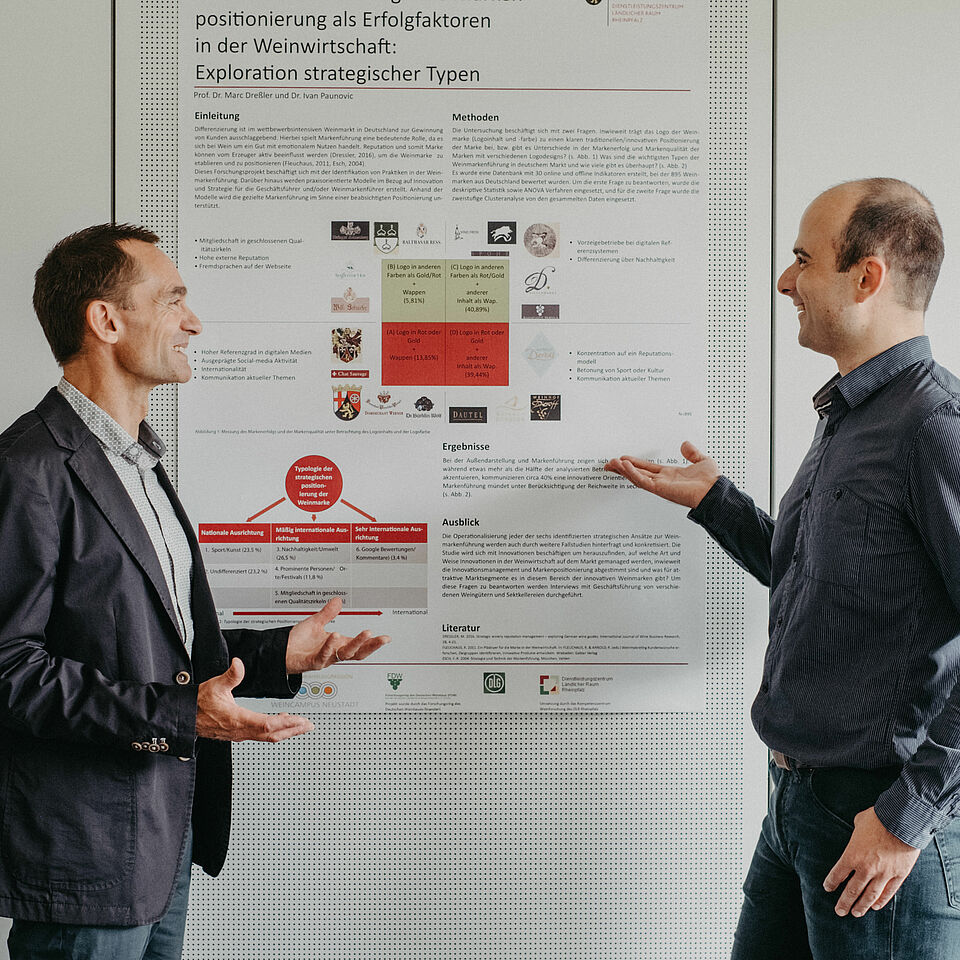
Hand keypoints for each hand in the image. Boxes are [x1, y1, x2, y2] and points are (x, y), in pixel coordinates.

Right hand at [196, 658, 314, 741]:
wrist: (184, 716)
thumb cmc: (198, 703)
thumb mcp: (215, 685)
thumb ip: (231, 675)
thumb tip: (238, 663)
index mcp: (237, 719)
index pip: (268, 725)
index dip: (286, 724)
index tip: (301, 720)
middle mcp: (240, 730)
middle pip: (272, 735)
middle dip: (292, 730)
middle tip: (308, 726)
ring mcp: (239, 734)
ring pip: (267, 737)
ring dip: (286, 732)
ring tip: (299, 727)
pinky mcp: (237, 734)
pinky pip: (260, 735)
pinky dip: (274, 731)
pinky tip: (279, 724)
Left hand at [285, 596, 390, 673]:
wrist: (279, 651)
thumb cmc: (297, 642)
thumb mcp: (315, 623)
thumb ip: (328, 613)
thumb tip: (338, 601)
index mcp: (338, 645)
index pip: (360, 646)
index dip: (373, 643)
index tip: (386, 638)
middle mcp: (333, 653)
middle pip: (357, 653)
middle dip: (371, 646)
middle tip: (382, 638)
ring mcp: (324, 658)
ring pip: (344, 655)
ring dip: (355, 644)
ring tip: (365, 633)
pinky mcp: (312, 661)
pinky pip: (323, 656)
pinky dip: (330, 646)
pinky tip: (335, 636)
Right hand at [604, 441, 719, 508]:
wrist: (714, 491)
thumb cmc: (711, 482)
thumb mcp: (702, 460)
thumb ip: (692, 453)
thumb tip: (686, 444)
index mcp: (670, 475)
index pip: (647, 468)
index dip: (634, 463)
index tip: (623, 459)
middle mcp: (663, 481)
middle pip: (637, 473)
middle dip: (622, 468)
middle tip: (610, 463)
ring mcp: (660, 486)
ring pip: (637, 477)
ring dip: (624, 470)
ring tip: (612, 463)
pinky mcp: (660, 489)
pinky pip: (643, 481)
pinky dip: (633, 473)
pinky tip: (625, 466)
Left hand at [823, 806, 920, 916]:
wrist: (902, 821)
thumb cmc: (878, 818)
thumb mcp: (859, 822)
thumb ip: (856, 834)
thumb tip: (858, 836)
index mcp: (852, 855)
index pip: (838, 874)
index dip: (832, 883)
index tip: (828, 889)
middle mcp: (866, 868)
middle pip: (852, 890)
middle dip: (845, 902)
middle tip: (839, 911)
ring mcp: (883, 874)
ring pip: (870, 896)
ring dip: (862, 906)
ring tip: (856, 913)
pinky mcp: (899, 875)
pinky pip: (889, 892)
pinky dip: (882, 901)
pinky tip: (876, 906)